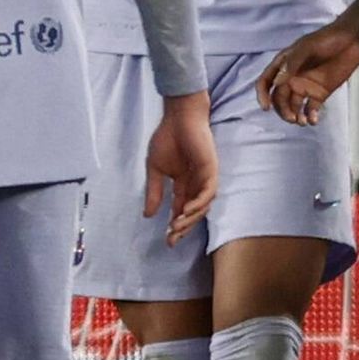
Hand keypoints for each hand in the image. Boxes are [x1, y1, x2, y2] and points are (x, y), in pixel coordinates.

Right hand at [144, 92, 219, 240]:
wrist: (177, 118)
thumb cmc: (166, 139)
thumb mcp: (155, 170)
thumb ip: (154, 192)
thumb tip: (147, 215)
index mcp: (183, 185)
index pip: (180, 211)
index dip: (175, 226)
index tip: (166, 241)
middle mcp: (196, 184)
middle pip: (193, 213)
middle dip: (183, 227)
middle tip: (172, 239)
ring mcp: (205, 177)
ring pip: (202, 205)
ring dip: (191, 218)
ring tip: (177, 227)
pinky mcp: (211, 169)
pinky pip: (208, 191)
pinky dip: (199, 203)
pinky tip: (185, 210)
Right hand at [258, 24, 358, 125]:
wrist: (352, 40)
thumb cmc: (327, 39)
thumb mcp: (307, 47)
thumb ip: (292, 63)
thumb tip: (277, 82)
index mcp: (283, 66)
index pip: (266, 83)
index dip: (263, 95)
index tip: (266, 107)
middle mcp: (292, 78)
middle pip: (279, 99)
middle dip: (283, 110)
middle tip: (292, 118)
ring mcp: (306, 87)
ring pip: (293, 106)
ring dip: (295, 116)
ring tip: (302, 121)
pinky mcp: (320, 93)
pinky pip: (311, 108)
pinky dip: (310, 116)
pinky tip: (313, 120)